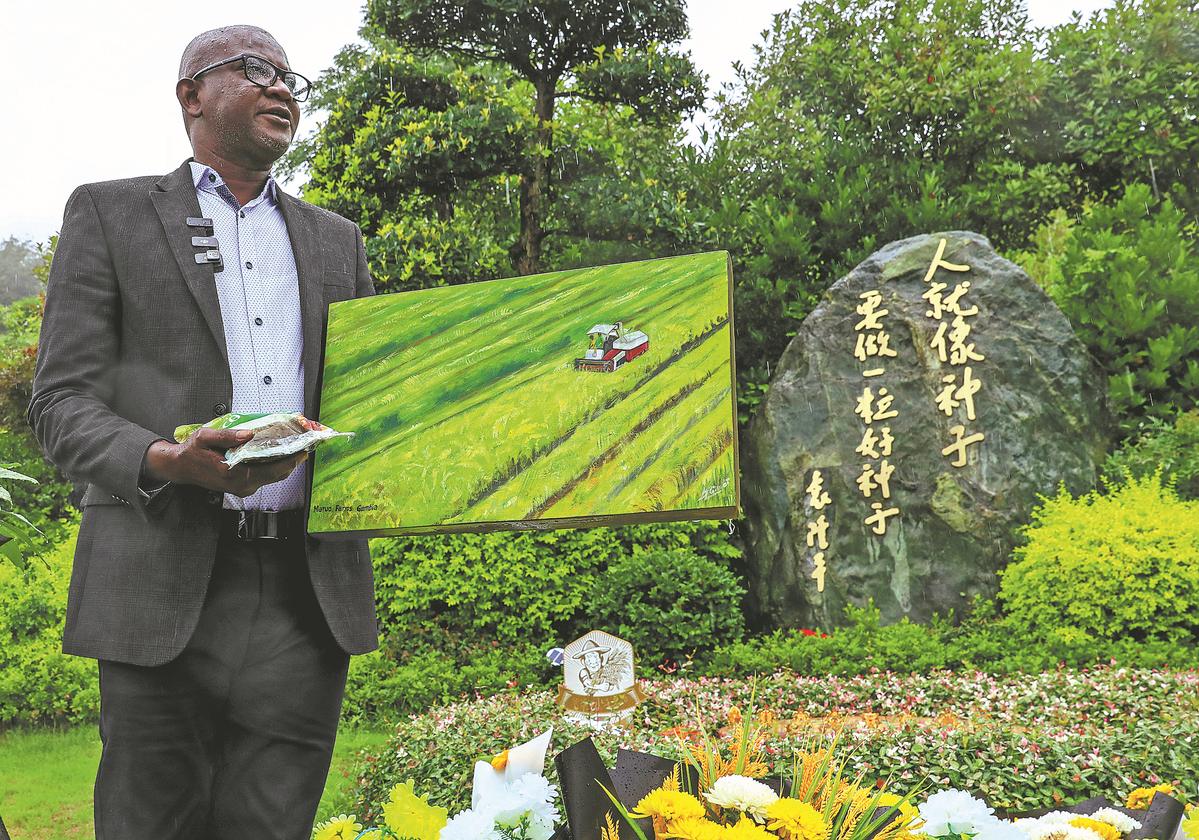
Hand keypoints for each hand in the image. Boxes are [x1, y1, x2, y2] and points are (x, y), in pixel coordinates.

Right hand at [143, 428, 307, 496]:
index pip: (272, 470)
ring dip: (286, 462)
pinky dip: (275, 465)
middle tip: (306, 443)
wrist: (180, 468)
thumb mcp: (205, 438)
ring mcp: (243, 487)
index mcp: (234, 475)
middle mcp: (242, 485)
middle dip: (293, 459)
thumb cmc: (192, 453)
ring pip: (273, 476)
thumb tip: (248, 433)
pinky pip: (265, 476)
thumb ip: (227, 436)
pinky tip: (280, 452)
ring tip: (296, 446)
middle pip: (277, 474)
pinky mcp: (243, 486)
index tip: (304, 449)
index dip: (291, 459)